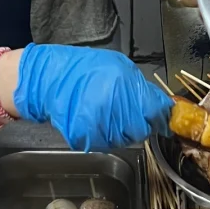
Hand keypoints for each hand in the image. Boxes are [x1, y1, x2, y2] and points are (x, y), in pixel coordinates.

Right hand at [12, 43, 170, 151]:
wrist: (48, 79)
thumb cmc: (82, 69)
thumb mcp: (118, 66)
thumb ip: (139, 87)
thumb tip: (159, 104)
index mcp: (125, 87)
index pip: (156, 111)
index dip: (160, 115)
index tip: (161, 116)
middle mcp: (114, 108)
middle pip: (142, 129)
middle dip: (140, 122)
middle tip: (129, 111)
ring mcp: (99, 126)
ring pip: (125, 139)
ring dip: (123, 130)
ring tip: (109, 113)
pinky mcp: (86, 138)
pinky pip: (106, 143)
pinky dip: (105, 135)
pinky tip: (97, 120)